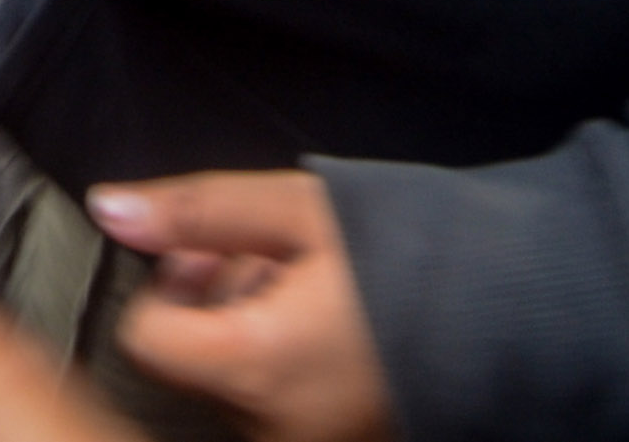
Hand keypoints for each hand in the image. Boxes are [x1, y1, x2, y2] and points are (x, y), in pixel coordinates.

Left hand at [89, 170, 392, 441]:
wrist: (518, 311)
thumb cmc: (413, 256)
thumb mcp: (298, 210)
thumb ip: (197, 212)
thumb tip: (110, 208)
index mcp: (254, 367)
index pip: (144, 336)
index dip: (172, 283)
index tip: (219, 253)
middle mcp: (269, 425)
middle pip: (191, 358)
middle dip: (218, 300)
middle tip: (280, 260)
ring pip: (232, 379)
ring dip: (252, 329)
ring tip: (316, 292)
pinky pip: (274, 403)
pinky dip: (285, 362)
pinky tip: (332, 328)